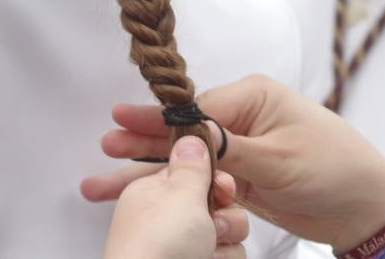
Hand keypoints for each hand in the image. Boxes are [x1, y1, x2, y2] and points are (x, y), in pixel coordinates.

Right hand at [82, 75, 384, 251]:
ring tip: (100, 182)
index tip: (119, 123)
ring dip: (147, 172)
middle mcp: (242, 117)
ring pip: (184, 160)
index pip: (195, 107)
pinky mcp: (239, 179)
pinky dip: (170, 190)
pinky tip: (139, 197)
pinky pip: (198, 181)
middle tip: (103, 150)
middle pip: (182, 131)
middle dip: (142, 142)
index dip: (157, 119)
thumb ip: (229, 149)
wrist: (363, 206)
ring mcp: (239, 149)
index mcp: (253, 97)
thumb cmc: (332, 168)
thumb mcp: (278, 158)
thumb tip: (186, 135)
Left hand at [102, 136, 248, 258]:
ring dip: (225, 239)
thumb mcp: (178, 194)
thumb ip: (193, 164)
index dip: (214, 178)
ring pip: (228, 230)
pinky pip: (229, 254)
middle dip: (224, 213)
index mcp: (155, 192)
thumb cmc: (155, 251)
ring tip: (207, 251)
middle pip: (218, 201)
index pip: (195, 172)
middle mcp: (168, 220)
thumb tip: (192, 137)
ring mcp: (183, 247)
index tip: (221, 186)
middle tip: (212, 223)